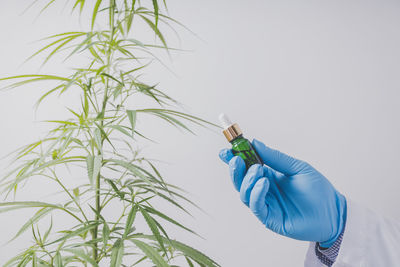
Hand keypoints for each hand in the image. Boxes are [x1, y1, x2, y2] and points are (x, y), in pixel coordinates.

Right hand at [219, 139, 345, 246]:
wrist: (333, 212)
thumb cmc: (317, 190)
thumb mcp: (297, 167)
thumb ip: (276, 158)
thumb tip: (256, 143)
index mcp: (268, 176)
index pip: (246, 167)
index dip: (234, 159)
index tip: (226, 150)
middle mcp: (263, 190)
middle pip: (240, 180)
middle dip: (235, 169)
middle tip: (236, 159)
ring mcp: (266, 204)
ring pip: (244, 193)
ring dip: (247, 180)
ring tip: (258, 170)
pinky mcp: (270, 218)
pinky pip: (256, 206)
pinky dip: (256, 194)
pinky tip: (264, 184)